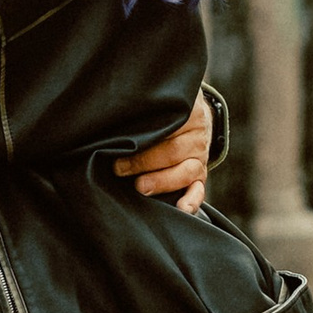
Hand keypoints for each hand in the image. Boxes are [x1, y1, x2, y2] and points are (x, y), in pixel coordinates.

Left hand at [116, 89, 212, 216]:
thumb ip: (142, 110)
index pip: (168, 127)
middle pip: (173, 151)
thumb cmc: (163, 112)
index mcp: (187, 114)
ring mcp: (200, 157)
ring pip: (187, 172)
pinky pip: (199, 190)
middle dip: (144, 163)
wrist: (190, 116)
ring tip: (140, 187)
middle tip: (119, 169)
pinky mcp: (200, 176)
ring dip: (162, 182)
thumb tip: (112, 115)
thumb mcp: (158, 105)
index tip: (120, 148)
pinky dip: (192, 200)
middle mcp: (196, 136)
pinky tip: (181, 208)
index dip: (142, 141)